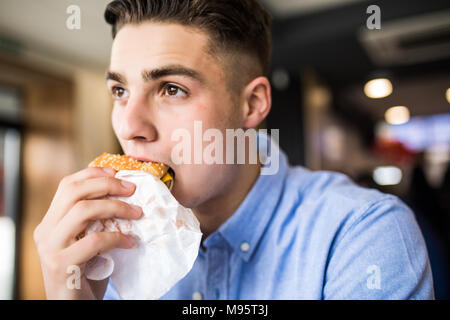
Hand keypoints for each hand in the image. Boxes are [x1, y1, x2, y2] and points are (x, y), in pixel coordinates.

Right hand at [33, 167, 142, 298]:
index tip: (117, 173)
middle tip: (133, 189)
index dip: (93, 174)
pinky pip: (95, 240)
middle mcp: (45, 231)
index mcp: (51, 221)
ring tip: (137, 213)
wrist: (75, 305)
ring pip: (83, 211)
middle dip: (107, 185)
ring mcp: (51, 247)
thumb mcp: (88, 240)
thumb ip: (96, 221)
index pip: (67, 185)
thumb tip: (127, 195)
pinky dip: (117, 238)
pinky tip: (131, 243)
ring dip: (116, 207)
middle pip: (74, 192)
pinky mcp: (61, 265)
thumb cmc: (87, 272)